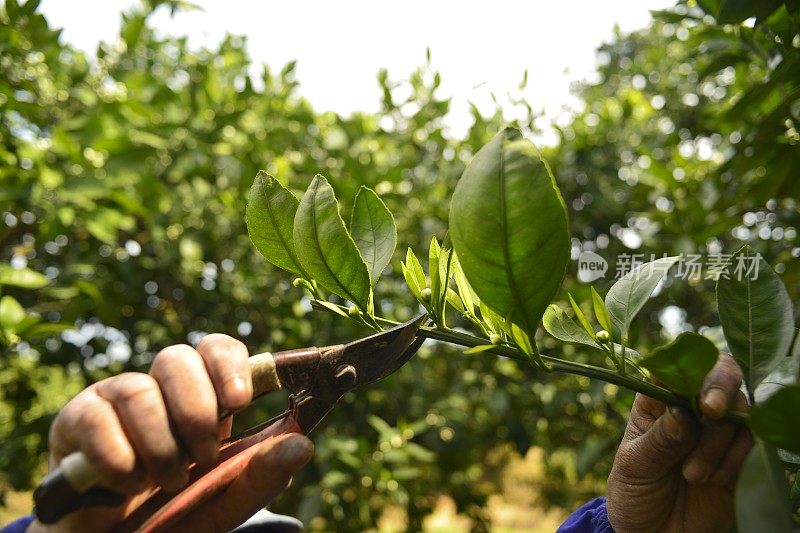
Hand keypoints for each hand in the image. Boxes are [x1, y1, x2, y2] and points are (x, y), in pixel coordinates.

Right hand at [30, 334, 313, 532]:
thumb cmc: (175, 515)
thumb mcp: (224, 502)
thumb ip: (260, 476)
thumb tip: (304, 445)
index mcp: (202, 396)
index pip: (216, 349)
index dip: (228, 364)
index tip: (239, 401)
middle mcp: (159, 388)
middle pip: (177, 358)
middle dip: (196, 410)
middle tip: (204, 457)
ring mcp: (116, 399)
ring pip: (139, 390)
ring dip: (159, 444)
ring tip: (167, 482)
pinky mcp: (77, 419)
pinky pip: (97, 418)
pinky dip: (118, 457)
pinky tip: (128, 484)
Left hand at [606, 353, 752, 532]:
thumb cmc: (634, 493)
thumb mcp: (635, 466)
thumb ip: (659, 440)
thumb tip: (682, 412)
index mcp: (656, 400)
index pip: (675, 366)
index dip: (690, 367)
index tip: (694, 390)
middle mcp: (690, 408)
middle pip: (718, 378)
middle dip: (719, 392)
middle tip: (711, 413)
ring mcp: (717, 432)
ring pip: (739, 412)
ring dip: (719, 442)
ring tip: (692, 475)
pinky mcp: (739, 457)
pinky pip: (754, 444)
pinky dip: (737, 459)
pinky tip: (715, 481)